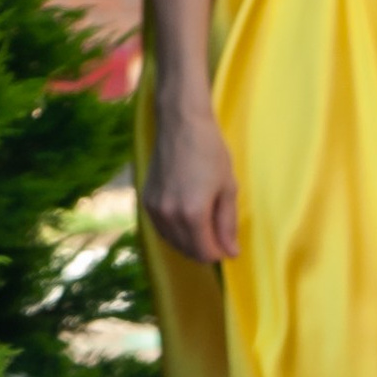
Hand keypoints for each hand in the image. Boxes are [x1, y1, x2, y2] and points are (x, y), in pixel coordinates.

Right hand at [142, 100, 239, 262]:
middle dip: (205, 250)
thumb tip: (231, 252)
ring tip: (204, 227)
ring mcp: (153, 208)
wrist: (180, 123)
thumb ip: (227, 225)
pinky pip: (160, 228)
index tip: (229, 243)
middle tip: (218, 235)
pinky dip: (174, 232)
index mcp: (192, 214)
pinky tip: (185, 220)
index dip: (220, 253)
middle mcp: (169, 215)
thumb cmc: (210, 152)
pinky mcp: (145, 200)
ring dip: (189, 243)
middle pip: (188, 251)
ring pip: (172, 242)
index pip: (205, 253)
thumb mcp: (227, 188)